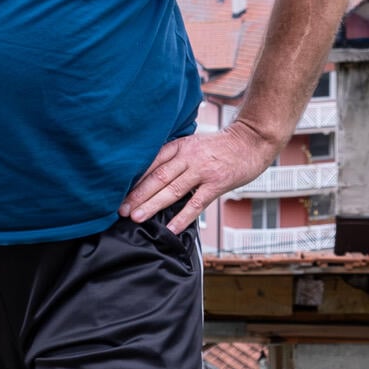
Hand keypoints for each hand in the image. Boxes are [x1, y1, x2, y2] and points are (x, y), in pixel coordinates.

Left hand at [120, 121, 281, 230]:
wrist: (251, 141)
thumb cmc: (220, 146)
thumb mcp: (193, 143)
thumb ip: (174, 157)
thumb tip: (150, 176)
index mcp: (179, 146)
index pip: (151, 163)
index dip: (133, 179)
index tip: (118, 192)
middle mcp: (188, 157)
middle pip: (157, 178)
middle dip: (137, 195)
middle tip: (121, 210)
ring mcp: (203, 171)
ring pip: (172, 190)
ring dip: (152, 205)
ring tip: (137, 217)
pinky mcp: (217, 184)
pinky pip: (196, 203)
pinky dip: (182, 217)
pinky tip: (171, 228)